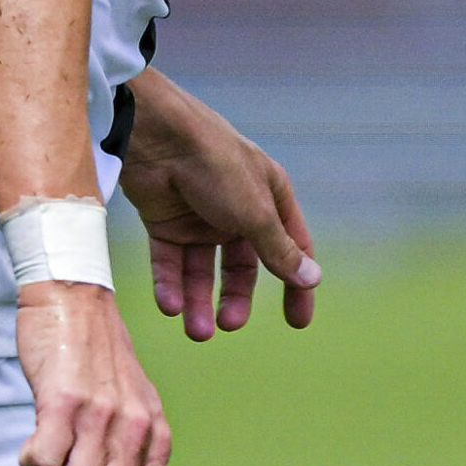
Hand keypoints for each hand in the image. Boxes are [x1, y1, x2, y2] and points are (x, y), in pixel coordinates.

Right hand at [14, 278, 175, 465]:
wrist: (76, 302)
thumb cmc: (103, 362)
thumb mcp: (140, 417)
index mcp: (156, 437)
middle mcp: (133, 429)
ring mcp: (98, 416)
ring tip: (49, 457)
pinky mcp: (60, 402)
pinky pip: (42, 462)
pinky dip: (30, 463)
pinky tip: (32, 442)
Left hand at [115, 74, 319, 342]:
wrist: (155, 135)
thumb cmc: (215, 164)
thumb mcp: (255, 211)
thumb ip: (279, 249)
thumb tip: (310, 278)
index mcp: (269, 197)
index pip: (289, 249)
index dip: (295, 285)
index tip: (297, 322)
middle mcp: (235, 208)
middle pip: (241, 266)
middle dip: (235, 299)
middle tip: (228, 326)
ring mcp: (198, 216)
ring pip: (201, 269)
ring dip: (198, 301)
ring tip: (196, 330)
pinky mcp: (164, 221)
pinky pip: (169, 261)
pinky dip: (170, 284)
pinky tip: (170, 306)